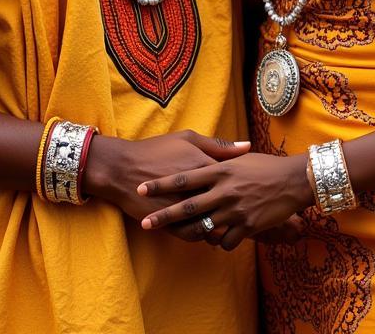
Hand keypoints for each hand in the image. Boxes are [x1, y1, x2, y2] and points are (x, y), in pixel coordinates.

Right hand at [84, 129, 250, 230]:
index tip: (252, 188)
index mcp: (202, 165)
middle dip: (238, 210)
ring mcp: (182, 207)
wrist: (121, 168)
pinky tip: (207, 233)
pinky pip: (193, 235)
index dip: (245, 185)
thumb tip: (248, 146)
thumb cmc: (156, 149)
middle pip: (226, 205)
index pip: (234, 179)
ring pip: (212, 224)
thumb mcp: (187, 138)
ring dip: (222, 227)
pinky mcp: (169, 223)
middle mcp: (195, 188)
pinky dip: (203, 236)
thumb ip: (219, 145)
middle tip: (247, 210)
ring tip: (229, 226)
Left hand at [138, 151, 314, 249]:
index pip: (183, 178)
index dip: (161, 184)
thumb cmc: (265, 166)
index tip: (140, 188)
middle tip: (145, 223)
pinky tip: (219, 239)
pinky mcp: (247, 226)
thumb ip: (221, 157)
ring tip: (180, 235)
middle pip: (187, 206)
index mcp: (219, 170)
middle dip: (163, 216)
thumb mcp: (240, 158)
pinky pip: (225, 242)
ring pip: (204, 228)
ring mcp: (235, 210)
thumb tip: (208, 155)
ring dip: (190, 233)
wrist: (293, 180)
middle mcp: (224, 190)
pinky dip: (219, 242)